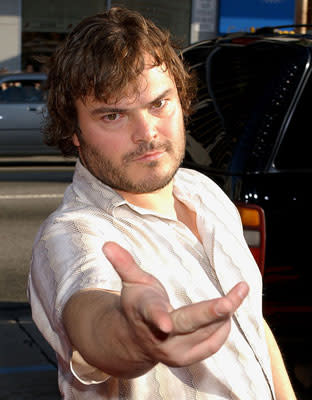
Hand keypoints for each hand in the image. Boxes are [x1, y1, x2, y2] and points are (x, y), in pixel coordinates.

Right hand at [103, 241, 248, 366]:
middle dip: (211, 312)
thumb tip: (107, 244)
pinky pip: (212, 344)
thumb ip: (124, 263)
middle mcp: (160, 336)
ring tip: (239, 292)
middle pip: (189, 324)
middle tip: (231, 300)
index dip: (158, 318)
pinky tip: (228, 313)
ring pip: (206, 333)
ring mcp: (174, 352)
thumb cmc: (136, 305)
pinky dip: (223, 327)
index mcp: (145, 313)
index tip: (164, 324)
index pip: (152, 314)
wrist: (133, 342)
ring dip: (225, 314)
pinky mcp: (188, 359)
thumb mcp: (131, 282)